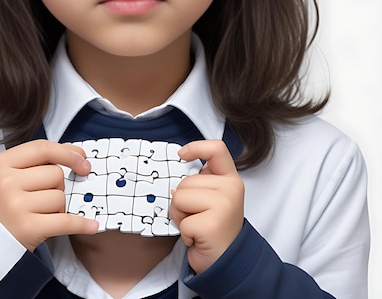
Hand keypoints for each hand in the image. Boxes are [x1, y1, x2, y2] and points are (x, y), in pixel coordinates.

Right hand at [0, 139, 98, 251]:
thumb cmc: (2, 203)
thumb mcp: (11, 174)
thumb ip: (40, 159)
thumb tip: (77, 153)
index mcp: (2, 163)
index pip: (43, 148)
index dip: (67, 152)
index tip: (83, 160)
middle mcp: (6, 182)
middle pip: (55, 174)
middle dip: (57, 186)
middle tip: (40, 197)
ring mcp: (16, 206)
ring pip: (60, 196)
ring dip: (58, 206)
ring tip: (40, 213)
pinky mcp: (28, 228)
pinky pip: (65, 221)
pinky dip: (81, 224)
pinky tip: (92, 226)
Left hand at [170, 139, 243, 273]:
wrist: (227, 263)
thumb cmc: (214, 229)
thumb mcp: (213, 198)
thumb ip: (201, 181)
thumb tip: (178, 175)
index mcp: (230, 179)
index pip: (216, 149)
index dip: (196, 147)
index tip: (181, 155)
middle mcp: (231, 188)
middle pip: (186, 181)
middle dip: (182, 201)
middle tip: (198, 217)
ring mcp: (224, 205)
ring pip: (180, 197)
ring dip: (181, 216)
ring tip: (197, 226)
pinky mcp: (212, 224)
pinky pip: (182, 220)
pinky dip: (185, 233)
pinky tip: (198, 238)